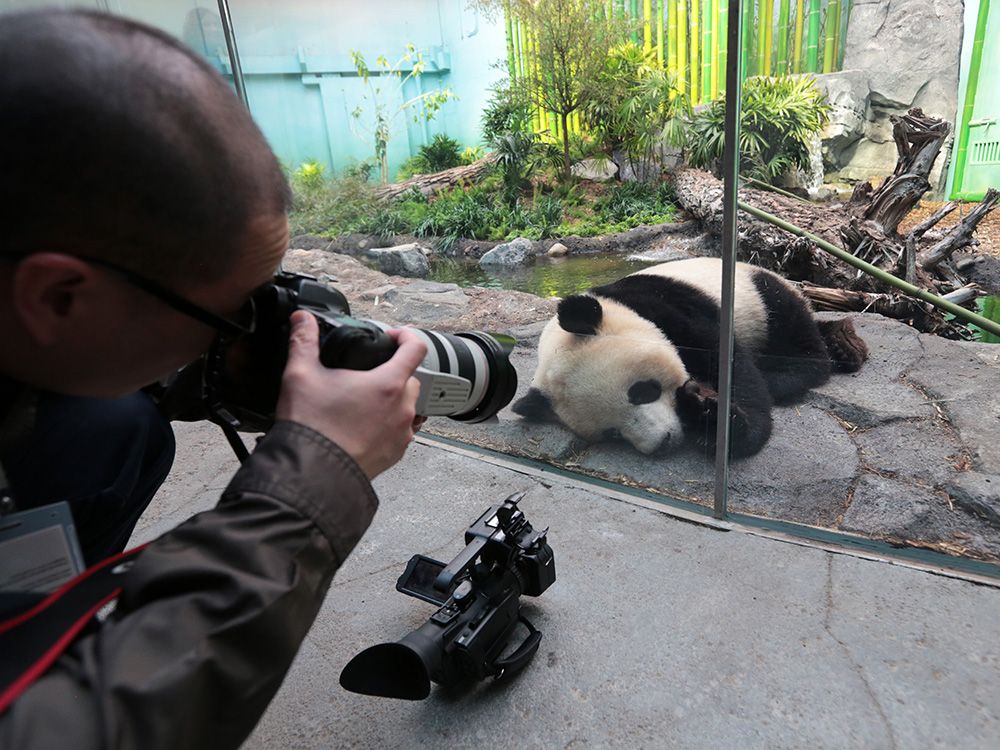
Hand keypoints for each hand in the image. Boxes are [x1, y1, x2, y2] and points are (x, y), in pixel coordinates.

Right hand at [275, 311, 427, 478]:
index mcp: (388, 384)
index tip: (393, 336)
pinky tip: (362, 425)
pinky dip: (387, 424)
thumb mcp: (301, 375)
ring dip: (391, 400)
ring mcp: (402, 433)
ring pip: (407, 406)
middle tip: (366, 374)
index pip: (416, 348)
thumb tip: (302, 319)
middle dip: (393, 371)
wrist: (312, 475)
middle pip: (411, 378)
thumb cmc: (312, 428)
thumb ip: (303, 342)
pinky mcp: (396, 453)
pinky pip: (400, 431)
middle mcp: (402, 409)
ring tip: (362, 402)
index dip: (406, 336)